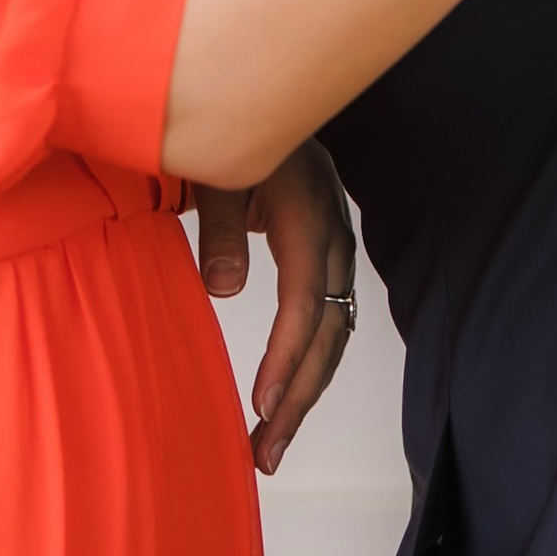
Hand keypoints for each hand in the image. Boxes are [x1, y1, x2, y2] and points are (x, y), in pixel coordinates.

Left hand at [190, 141, 358, 475]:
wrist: (272, 102)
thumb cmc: (238, 134)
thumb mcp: (219, 170)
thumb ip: (220, 228)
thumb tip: (222, 291)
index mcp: (308, 217)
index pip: (303, 301)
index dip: (285, 357)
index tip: (261, 405)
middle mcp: (332, 241)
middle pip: (326, 333)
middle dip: (298, 398)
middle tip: (265, 453)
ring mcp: (336, 253)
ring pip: (333, 336)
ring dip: (306, 393)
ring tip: (271, 446)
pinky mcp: (329, 261)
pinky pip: (328, 323)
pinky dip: (310, 367)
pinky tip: (287, 399)